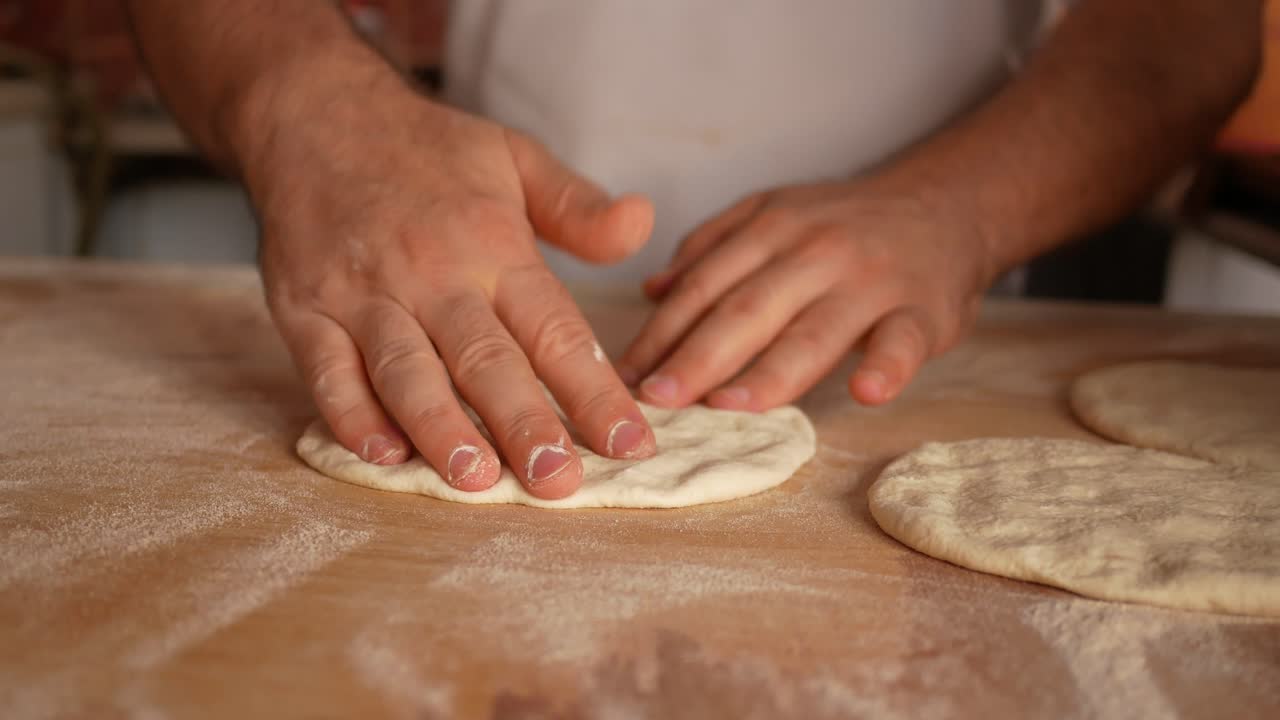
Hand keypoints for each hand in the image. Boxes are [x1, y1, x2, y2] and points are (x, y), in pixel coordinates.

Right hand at [251, 76, 656, 499]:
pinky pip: (327, 371)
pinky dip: (352, 415)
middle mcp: (432, 274)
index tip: (632, 444)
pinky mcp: (306, 311)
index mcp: (493, 245)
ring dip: (440, 427)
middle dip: (525, 425)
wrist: (314, 116)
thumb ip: (577, 206)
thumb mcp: (514, 157)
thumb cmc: (428, 151)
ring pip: (407, 371)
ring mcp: (363, 295)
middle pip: (484, 360)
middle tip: (559, 483)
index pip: (554, 329)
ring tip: (475, 479)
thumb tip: (642, 224)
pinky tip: (384, 454)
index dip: (595, 390)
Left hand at [618, 179, 995, 410]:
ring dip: (768, 371)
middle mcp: (816, 250)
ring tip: (726, 406)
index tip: (625, 374)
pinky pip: (904, 341)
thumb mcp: (775, 214)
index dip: (662, 331)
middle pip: (747, 308)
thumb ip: (713, 248)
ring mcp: (871, 281)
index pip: (705, 285)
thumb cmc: (847, 224)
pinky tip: (866, 392)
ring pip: (814, 331)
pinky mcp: (924, 311)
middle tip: (654, 400)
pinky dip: (888, 366)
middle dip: (695, 356)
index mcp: (772, 228)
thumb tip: (652, 291)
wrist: (948, 205)